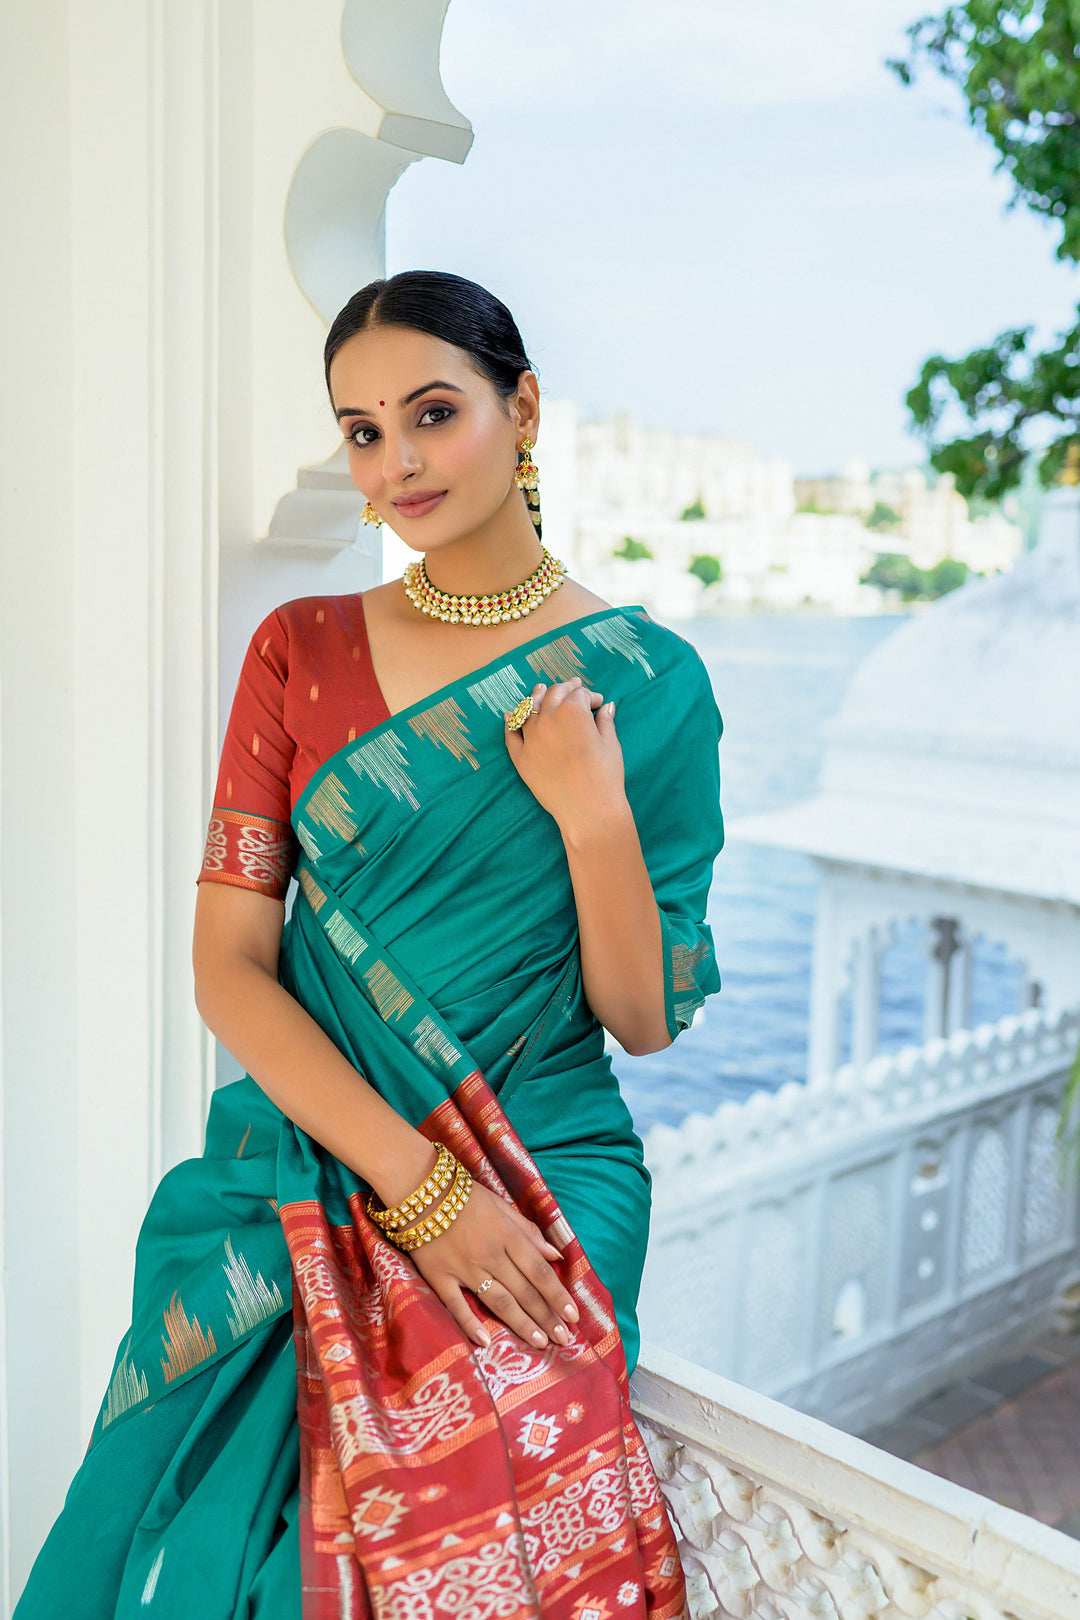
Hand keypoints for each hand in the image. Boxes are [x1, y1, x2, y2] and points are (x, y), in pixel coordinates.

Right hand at [409, 1180, 580, 1349]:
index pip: (539, 1271)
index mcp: (507, 1235)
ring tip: (539, 1342)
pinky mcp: (439, 1277)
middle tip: (563, 1339)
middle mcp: (490, 1255)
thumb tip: (554, 1254)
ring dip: (521, 1324)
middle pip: (524, 1291)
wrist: (420, 1190)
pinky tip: (485, 1341)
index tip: (573, 1315)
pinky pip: (456, 1305)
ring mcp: (464, 1268)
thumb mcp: (501, 1205)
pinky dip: (470, 1324)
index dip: (558, 1295)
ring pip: (498, 1302)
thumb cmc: (465, 1196)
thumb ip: (528, 1231)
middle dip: (546, 1316)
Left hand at [504, 677, 625, 831]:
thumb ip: (605, 722)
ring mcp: (531, 738)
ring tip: (540, 691)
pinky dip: (510, 722)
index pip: (580, 694)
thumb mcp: (611, 745)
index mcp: (573, 711)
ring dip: (537, 697)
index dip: (591, 696)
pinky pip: (511, 735)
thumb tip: (606, 707)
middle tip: (574, 688)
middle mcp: (548, 719)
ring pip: (529, 709)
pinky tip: (509, 715)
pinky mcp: (521, 758)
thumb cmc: (606, 777)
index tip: (598, 703)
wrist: (589, 811)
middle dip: (566, 689)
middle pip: (553, 695)